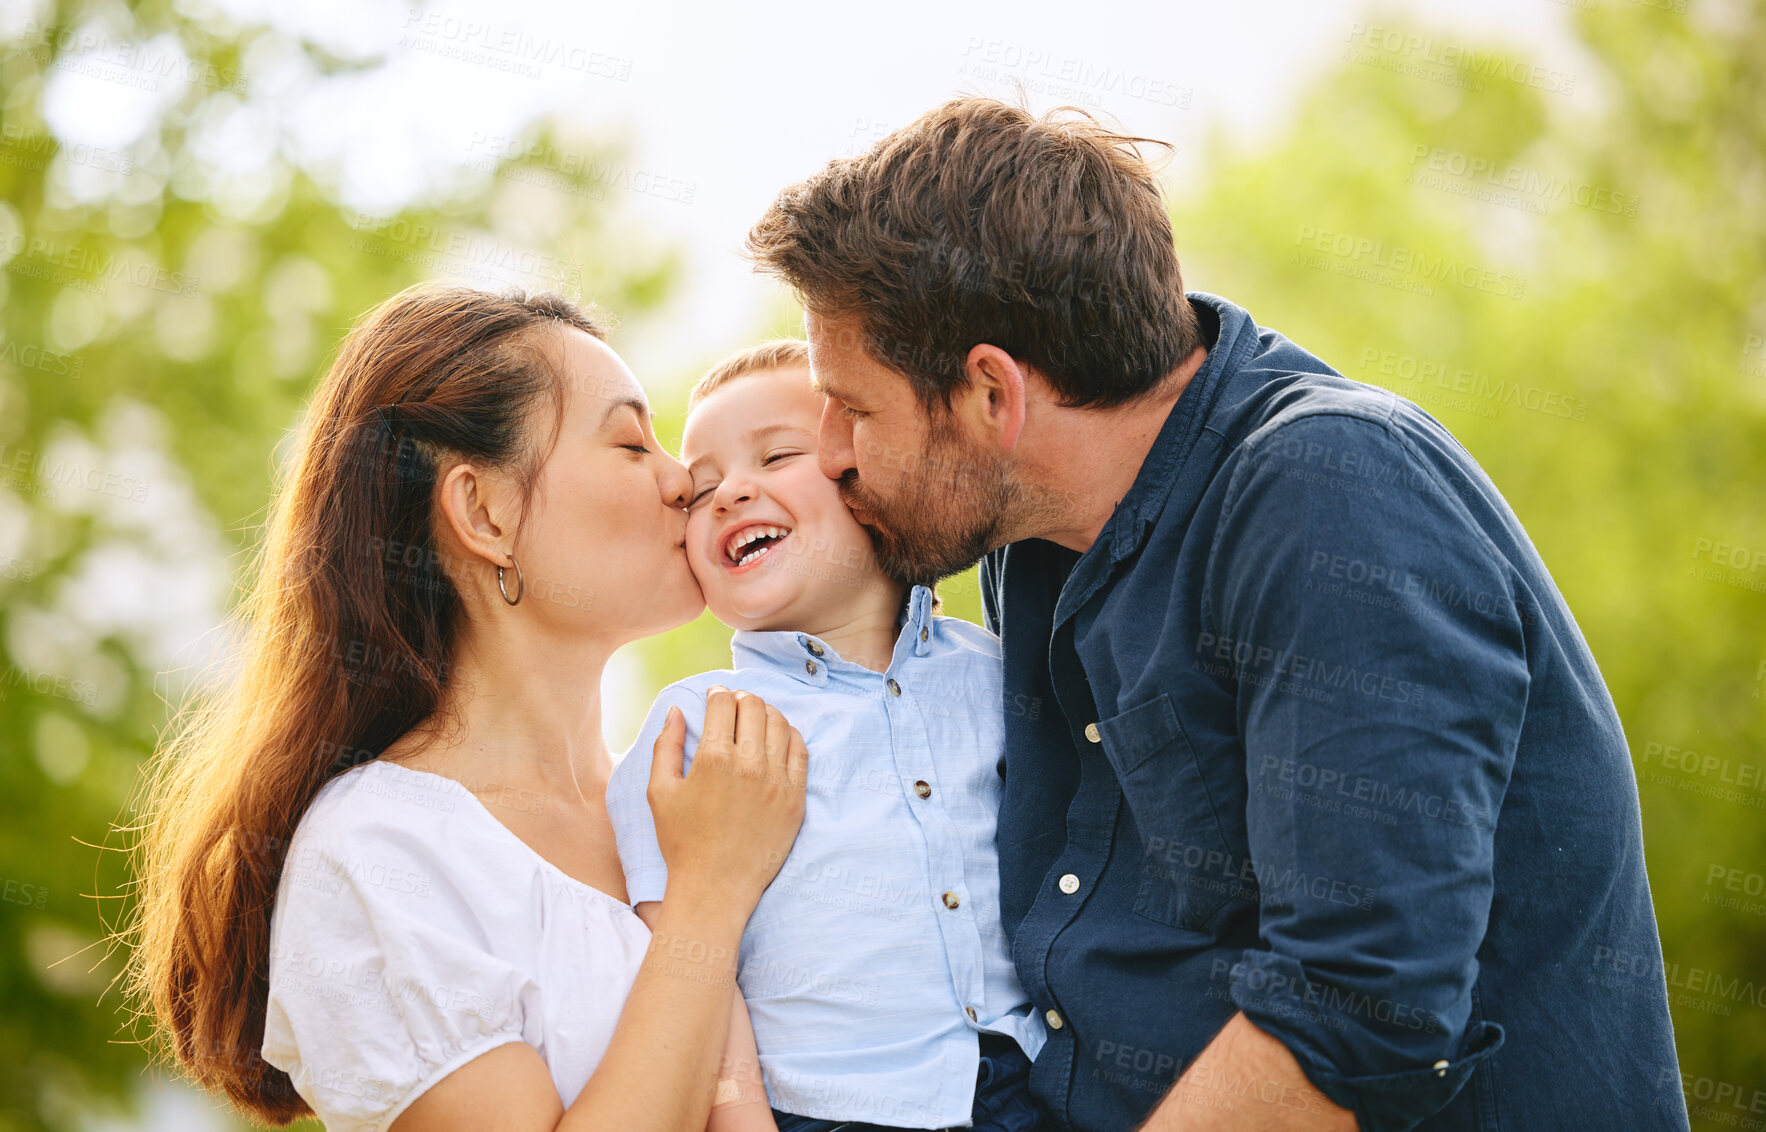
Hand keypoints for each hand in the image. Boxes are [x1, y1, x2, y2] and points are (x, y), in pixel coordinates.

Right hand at [647, 687, 806, 910]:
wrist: (716, 886)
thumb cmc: (682, 842)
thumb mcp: (660, 793)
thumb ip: (665, 746)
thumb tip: (675, 711)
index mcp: (713, 760)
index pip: (723, 704)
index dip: (717, 693)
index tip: (714, 695)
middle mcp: (749, 765)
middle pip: (754, 706)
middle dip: (741, 698)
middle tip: (734, 704)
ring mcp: (777, 781)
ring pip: (779, 723)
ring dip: (766, 712)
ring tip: (755, 718)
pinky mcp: (796, 798)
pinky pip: (800, 750)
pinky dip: (789, 735)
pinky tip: (777, 738)